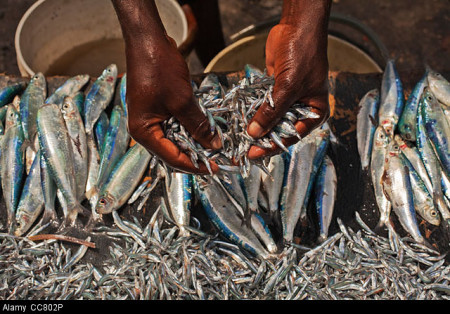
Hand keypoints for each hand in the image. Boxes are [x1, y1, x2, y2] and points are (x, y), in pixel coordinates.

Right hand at [112, 0, 220, 173]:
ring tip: (216, 148)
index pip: (172, 158)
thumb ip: (198, 125)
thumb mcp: (182, 100)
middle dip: (196, 156)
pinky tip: (206, 131)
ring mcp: (151, 120)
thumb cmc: (159, 69)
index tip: (216, 168)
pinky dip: (191, 130)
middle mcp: (144, 130)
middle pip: (173, 152)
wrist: (148, 41)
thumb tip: (215, 145)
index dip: (195, 165)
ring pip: (176, 140)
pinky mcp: (158, 110)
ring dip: (195, 143)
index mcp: (143, 132)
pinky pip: (176, 127)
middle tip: (219, 160)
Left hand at [247, 0, 330, 158]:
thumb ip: (272, 111)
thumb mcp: (288, 87)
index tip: (254, 153)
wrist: (296, 27)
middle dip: (262, 137)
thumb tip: (255, 132)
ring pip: (268, 118)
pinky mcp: (274, 90)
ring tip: (237, 136)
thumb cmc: (304, 54)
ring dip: (254, 125)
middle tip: (242, 147)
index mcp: (314, 112)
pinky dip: (251, 111)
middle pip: (279, 129)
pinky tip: (239, 119)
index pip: (292, 135)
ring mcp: (286, 99)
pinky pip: (261, 105)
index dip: (272, 146)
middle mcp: (301, 108)